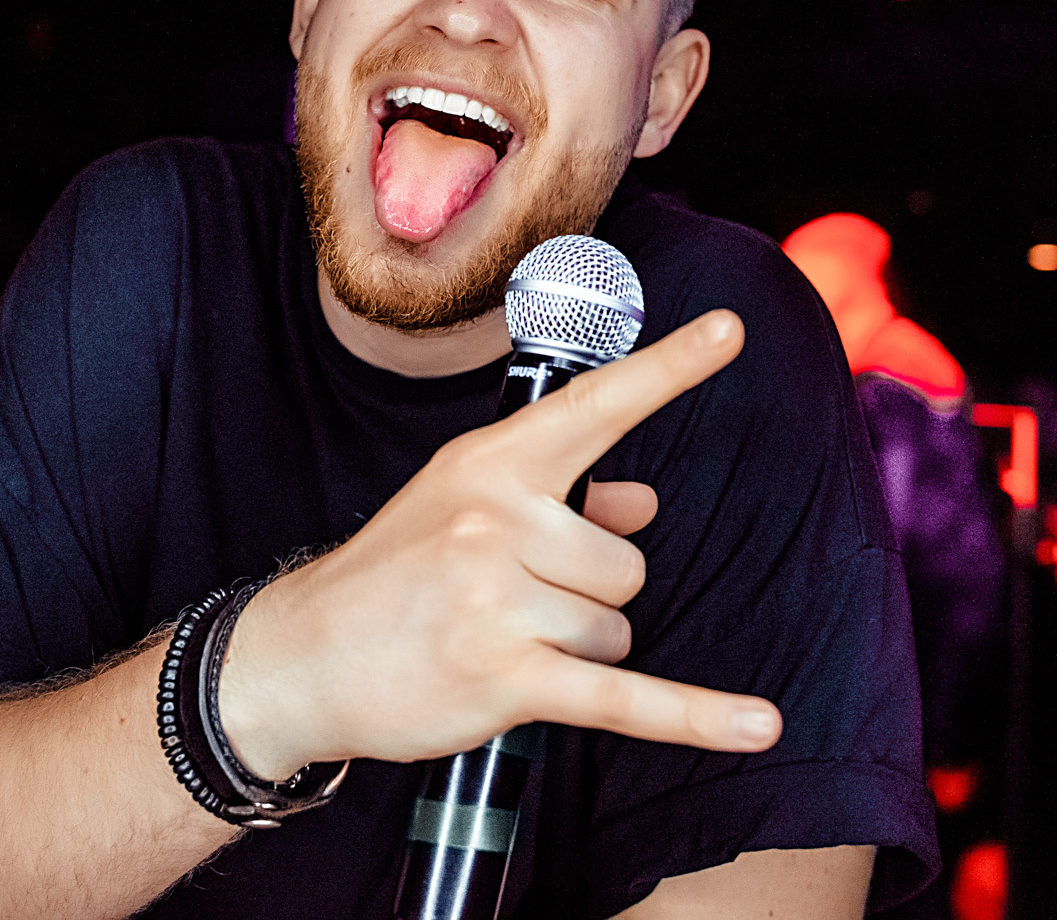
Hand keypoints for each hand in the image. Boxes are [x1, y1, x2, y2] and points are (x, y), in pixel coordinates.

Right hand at [218, 309, 780, 777]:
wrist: (299, 656)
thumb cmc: (389, 579)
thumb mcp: (459, 508)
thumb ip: (559, 498)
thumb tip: (643, 504)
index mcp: (489, 463)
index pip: (595, 407)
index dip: (670, 368)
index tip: (731, 329)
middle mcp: (497, 520)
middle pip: (624, 562)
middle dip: (585, 596)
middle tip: (505, 605)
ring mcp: (498, 598)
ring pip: (617, 629)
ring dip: (577, 649)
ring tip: (498, 642)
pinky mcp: (505, 677)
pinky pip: (625, 697)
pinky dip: (695, 716)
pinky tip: (757, 726)